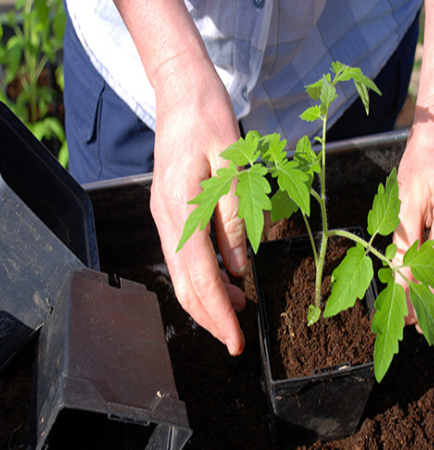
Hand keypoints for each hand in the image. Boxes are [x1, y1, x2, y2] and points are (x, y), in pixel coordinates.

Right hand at [149, 57, 246, 354]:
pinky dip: (205, 277)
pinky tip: (227, 281)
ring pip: (183, 275)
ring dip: (209, 299)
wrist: (182, 94)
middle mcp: (166, 220)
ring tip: (239, 311)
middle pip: (185, 284)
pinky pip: (185, 257)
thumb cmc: (209, 121)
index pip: (200, 276)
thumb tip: (239, 270)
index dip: (219, 313)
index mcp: (181, 208)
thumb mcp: (233, 168)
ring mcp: (165, 218)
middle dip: (211, 317)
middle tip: (235, 340)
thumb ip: (235, 221)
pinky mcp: (171, 214)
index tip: (235, 341)